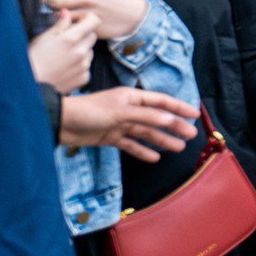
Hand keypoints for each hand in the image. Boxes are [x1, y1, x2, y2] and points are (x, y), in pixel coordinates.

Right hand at [29, 9, 97, 92]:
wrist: (30, 85)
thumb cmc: (32, 60)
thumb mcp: (43, 38)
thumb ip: (59, 25)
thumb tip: (66, 12)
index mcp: (71, 38)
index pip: (94, 21)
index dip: (87, 19)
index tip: (79, 21)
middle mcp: (81, 51)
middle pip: (92, 36)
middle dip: (83, 35)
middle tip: (67, 40)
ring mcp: (84, 65)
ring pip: (90, 51)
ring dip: (81, 50)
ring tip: (63, 56)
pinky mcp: (84, 77)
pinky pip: (87, 67)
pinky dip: (79, 65)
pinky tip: (65, 67)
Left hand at [42, 0, 147, 41]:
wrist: (136, 16)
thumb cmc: (118, 0)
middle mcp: (87, 0)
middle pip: (56, 1)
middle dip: (42, 2)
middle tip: (32, 2)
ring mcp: (89, 14)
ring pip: (62, 16)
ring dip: (51, 17)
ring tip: (43, 16)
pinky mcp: (91, 28)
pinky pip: (72, 28)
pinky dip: (64, 27)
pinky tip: (58, 28)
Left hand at [58, 87, 198, 161]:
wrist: (60, 124)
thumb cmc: (89, 111)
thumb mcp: (120, 112)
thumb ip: (146, 117)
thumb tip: (169, 120)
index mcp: (132, 98)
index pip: (161, 102)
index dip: (178, 108)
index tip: (194, 114)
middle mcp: (128, 110)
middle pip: (156, 119)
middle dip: (174, 127)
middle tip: (190, 135)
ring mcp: (120, 124)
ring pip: (146, 133)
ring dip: (161, 140)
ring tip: (178, 148)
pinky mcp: (111, 138)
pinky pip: (131, 144)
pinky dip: (142, 151)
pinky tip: (154, 157)